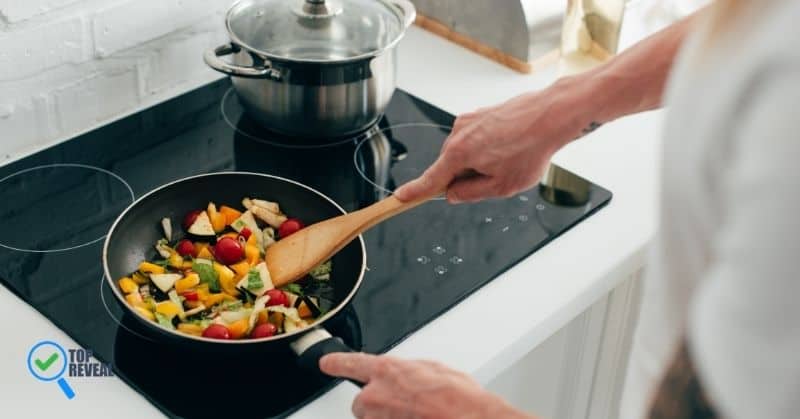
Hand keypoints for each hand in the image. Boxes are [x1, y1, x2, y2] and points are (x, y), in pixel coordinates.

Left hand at [320, 352, 533, 418]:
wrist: (471, 418)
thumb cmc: (459, 398)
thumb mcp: (433, 369)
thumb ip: (409, 371)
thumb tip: (406, 375)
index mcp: (388, 371)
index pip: (351, 363)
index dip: (336, 363)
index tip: (326, 363)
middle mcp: (377, 396)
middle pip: (360, 402)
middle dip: (375, 404)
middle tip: (401, 405)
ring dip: (387, 418)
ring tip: (415, 415)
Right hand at [394, 79, 592, 203]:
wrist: (551, 115)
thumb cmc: (531, 149)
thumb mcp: (501, 186)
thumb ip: (471, 193)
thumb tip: (454, 194)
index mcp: (459, 153)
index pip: (431, 179)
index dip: (414, 192)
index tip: (400, 198)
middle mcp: (458, 133)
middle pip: (450, 166)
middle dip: (467, 177)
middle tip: (497, 177)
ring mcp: (468, 121)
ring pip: (465, 153)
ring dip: (480, 161)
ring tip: (509, 158)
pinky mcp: (480, 114)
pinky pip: (475, 139)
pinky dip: (488, 147)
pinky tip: (511, 147)